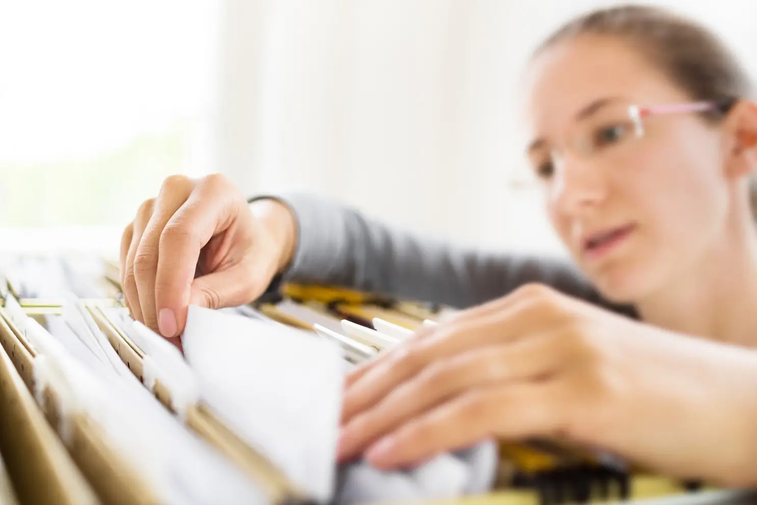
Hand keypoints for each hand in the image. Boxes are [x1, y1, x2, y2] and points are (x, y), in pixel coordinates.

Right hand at [120, 174, 296, 337]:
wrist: (246, 238)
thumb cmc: (252, 252)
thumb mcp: (249, 275)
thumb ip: (218, 291)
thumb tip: (180, 312)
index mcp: (214, 191)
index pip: (180, 237)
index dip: (171, 284)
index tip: (173, 324)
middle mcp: (178, 189)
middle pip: (151, 250)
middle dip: (156, 302)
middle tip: (169, 338)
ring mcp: (153, 206)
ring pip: (133, 261)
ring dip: (144, 304)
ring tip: (166, 333)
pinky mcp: (138, 226)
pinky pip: (126, 265)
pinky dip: (138, 296)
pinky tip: (155, 315)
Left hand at [337, 284, 756, 485]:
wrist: (742, 402)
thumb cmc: (653, 394)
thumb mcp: (571, 371)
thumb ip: (512, 373)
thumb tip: (445, 403)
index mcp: (529, 309)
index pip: (433, 338)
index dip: (379, 370)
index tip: (340, 400)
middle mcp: (538, 317)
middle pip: (429, 354)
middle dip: (368, 392)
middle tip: (323, 423)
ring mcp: (560, 347)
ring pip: (446, 378)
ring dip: (384, 413)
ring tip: (339, 441)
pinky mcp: (582, 388)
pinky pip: (484, 409)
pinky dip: (429, 431)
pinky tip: (390, 451)